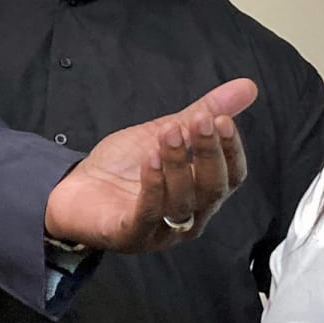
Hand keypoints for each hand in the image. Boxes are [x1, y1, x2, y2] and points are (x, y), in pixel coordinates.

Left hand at [42, 78, 256, 252]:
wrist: (76, 190)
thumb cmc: (126, 168)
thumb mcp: (168, 132)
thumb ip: (205, 112)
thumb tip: (247, 87)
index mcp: (201, 192)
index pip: (231, 176)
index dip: (232, 150)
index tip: (223, 120)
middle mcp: (188, 216)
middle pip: (211, 190)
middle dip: (208, 153)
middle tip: (200, 122)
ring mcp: (160, 230)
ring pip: (181, 201)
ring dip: (178, 164)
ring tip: (169, 133)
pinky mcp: (130, 235)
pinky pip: (147, 214)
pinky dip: (152, 187)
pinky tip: (150, 160)